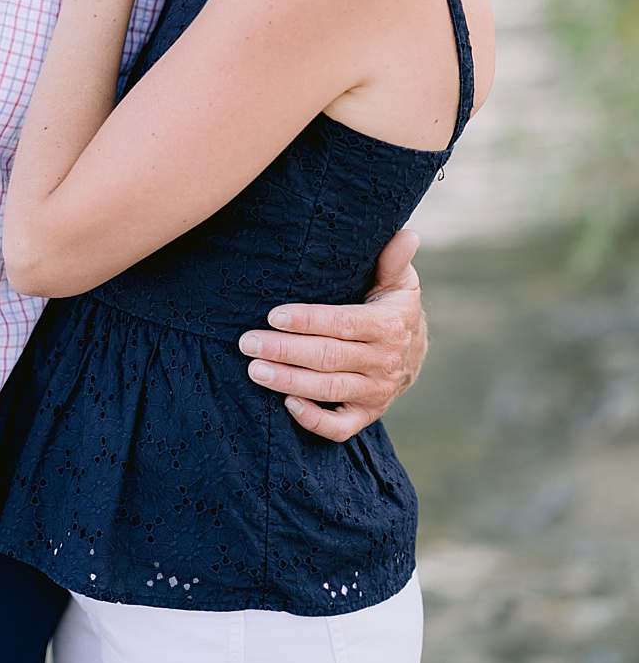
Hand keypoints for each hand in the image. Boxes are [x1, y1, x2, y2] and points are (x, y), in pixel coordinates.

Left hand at [236, 228, 425, 442]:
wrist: (414, 352)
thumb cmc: (393, 306)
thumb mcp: (399, 281)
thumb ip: (393, 260)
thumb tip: (406, 234)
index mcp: (388, 325)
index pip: (342, 323)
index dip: (307, 320)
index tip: (273, 315)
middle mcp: (383, 361)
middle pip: (328, 358)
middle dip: (285, 351)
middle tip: (248, 343)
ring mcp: (376, 392)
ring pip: (329, 390)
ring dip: (289, 382)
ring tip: (255, 370)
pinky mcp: (368, 414)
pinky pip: (340, 427)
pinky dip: (314, 421)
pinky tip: (287, 404)